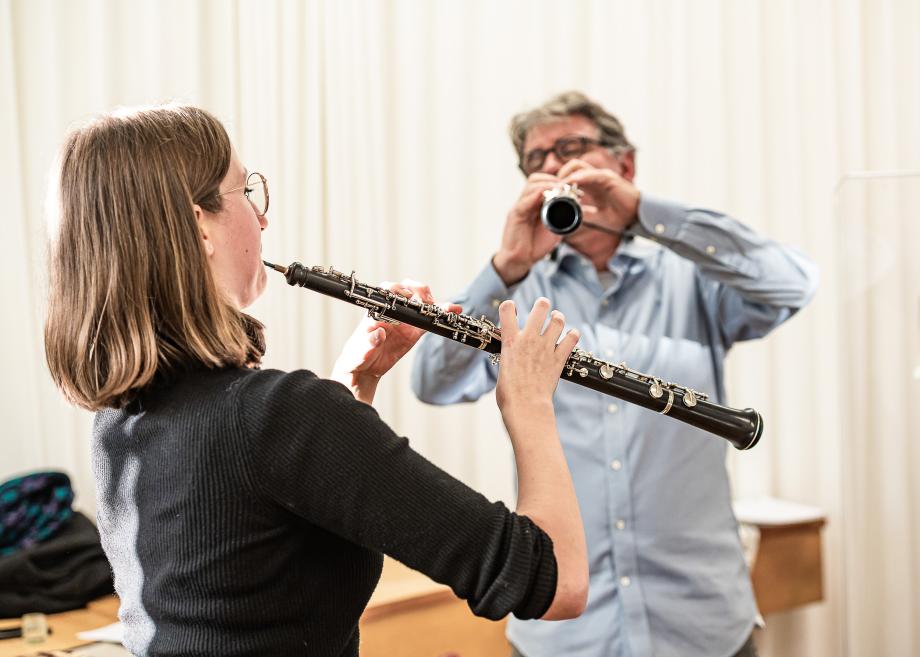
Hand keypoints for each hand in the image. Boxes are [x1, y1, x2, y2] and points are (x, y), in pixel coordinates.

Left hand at [331, 281, 461, 401]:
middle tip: (425, 304)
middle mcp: (392, 311)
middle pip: (407, 289)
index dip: (398, 290)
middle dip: (418, 292)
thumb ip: (369, 342)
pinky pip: (429, 320)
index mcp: (377, 310)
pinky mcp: (414, 330)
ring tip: (443, 310)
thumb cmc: (357, 356)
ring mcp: (405, 319)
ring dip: (432, 302)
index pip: (387, 291)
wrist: (365, 369)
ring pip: (421, 302)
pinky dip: (441, 315)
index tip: (406, 295)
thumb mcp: (360, 351)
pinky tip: (453, 311)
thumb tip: (378, 333)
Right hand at [492, 174, 563, 285]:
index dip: (555, 180)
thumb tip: (587, 209)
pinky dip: (535, 197)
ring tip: (559, 189)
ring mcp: (519, 207)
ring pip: (530, 187)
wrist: (520, 260)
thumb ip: (568, 217)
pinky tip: (545, 195)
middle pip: (535, 179)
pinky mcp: (515, 217)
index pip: (542, 182)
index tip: (571, 184)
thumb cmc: (535, 244)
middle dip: (551, 179)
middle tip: (565, 186)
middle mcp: (525, 202)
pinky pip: (524, 203)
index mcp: (534, 202)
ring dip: (546, 185)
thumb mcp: (556, 228)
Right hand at [495, 298, 579, 412]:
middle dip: (542, 304)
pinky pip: (571, 339)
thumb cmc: (509, 393)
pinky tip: (571, 335)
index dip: (510, 306)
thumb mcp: (503, 368)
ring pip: (558, 320)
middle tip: (543, 306)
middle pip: (540, 308)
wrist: (525, 406)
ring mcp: (545, 347)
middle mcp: (528, 339)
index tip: (512, 310)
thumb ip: (510, 356)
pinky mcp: (559, 358)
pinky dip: (573, 335)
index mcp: (510, 341)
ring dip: (558, 317)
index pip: (507, 310)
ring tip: (557, 319)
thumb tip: (513, 357)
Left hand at [558, 159, 639, 233]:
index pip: (572, 176)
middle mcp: (595, 177)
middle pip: (572, 166)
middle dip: (559, 175)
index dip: (560, 182)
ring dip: (565, 176)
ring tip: (557, 188)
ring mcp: (601, 176)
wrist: (638, 217)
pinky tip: (571, 184)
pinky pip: (591, 174)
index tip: (550, 194)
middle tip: (552, 190)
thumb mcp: (597, 216)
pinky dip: (579, 178)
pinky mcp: (609, 178)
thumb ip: (584, 214)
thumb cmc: (621, 216)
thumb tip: (570, 216)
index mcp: (592, 185)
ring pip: (578, 167)